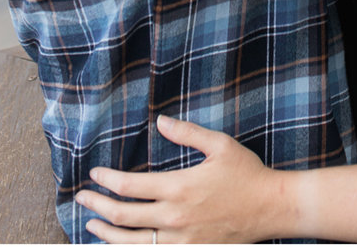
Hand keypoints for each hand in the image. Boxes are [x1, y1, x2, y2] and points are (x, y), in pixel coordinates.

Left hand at [73, 115, 286, 243]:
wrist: (276, 208)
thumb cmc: (248, 175)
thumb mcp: (219, 145)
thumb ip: (186, 133)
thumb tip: (160, 122)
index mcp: (179, 188)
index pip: (128, 187)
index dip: (105, 181)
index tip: (94, 175)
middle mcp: (176, 217)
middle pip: (123, 217)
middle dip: (96, 207)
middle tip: (81, 199)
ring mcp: (184, 240)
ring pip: (134, 243)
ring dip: (108, 236)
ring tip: (91, 227)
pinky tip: (122, 245)